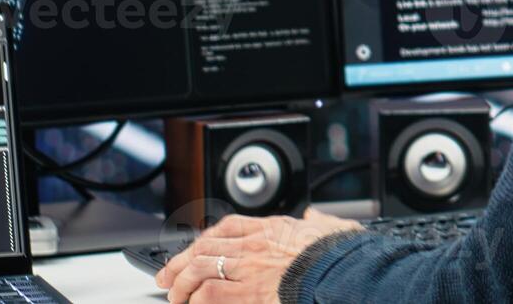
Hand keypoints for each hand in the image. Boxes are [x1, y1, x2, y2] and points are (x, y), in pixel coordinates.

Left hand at [157, 208, 362, 302]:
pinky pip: (210, 293)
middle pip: (204, 246)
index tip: (194, 249)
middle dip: (180, 261)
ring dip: (182, 283)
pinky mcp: (248, 292)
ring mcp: (250, 267)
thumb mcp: (332, 227)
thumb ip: (319, 221)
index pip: (228, 226)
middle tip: (167, 275)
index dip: (204, 239)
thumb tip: (315, 217)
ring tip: (175, 296)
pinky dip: (198, 300)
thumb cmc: (340, 254)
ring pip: (200, 268)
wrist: (344, 271)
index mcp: (274, 227)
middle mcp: (256, 244)